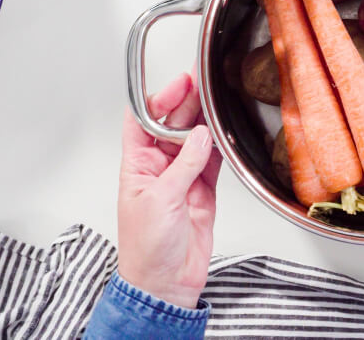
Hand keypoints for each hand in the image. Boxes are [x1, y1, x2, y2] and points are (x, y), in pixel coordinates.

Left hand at [117, 72, 221, 308]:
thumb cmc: (146, 249)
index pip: (143, 121)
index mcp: (137, 165)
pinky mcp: (203, 190)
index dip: (158, 99)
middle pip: (172, 125)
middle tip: (202, 81)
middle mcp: (159, 168)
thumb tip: (200, 136)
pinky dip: (221, 145)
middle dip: (186, 101)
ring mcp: (182, 177)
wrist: (165, 283)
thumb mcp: (161, 200)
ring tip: (217, 97)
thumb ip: (184, 165)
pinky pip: (213, 160)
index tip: (178, 84)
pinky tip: (226, 129)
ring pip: (195, 139)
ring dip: (205, 119)